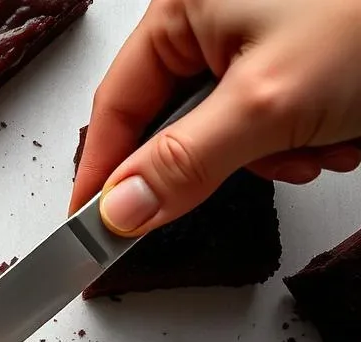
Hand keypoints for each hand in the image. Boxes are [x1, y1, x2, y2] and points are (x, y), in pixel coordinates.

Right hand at [71, 0, 360, 234]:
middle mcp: (218, 14)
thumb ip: (181, 166)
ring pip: (229, 133)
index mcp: (188, 4)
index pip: (117, 106)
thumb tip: (117, 213)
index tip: (91, 232)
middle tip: (265, 165)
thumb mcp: (267, 104)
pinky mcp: (300, 57)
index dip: (103, 175)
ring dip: (276, 155)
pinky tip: (343, 129)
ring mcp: (263, 34)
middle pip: (176, 124)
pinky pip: (272, 123)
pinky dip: (305, 140)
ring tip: (324, 138)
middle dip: (223, 162)